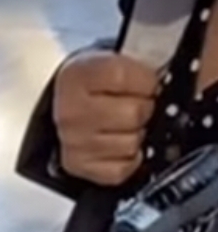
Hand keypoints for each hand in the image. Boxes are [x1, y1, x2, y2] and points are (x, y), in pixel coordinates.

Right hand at [53, 49, 157, 185]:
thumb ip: (137, 66)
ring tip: (123, 125)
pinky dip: (127, 159)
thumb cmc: (93, 84)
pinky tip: (116, 144)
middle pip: (134, 114)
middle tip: (134, 105)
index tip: (145, 82)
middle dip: (143, 109)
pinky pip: (123, 169)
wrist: (63, 104)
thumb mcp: (109, 62)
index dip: (146, 80)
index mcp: (77, 76)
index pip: (127, 78)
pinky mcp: (77, 165)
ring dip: (136, 136)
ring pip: (132, 145)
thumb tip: (169, 78)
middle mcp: (70, 110)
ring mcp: (72, 141)